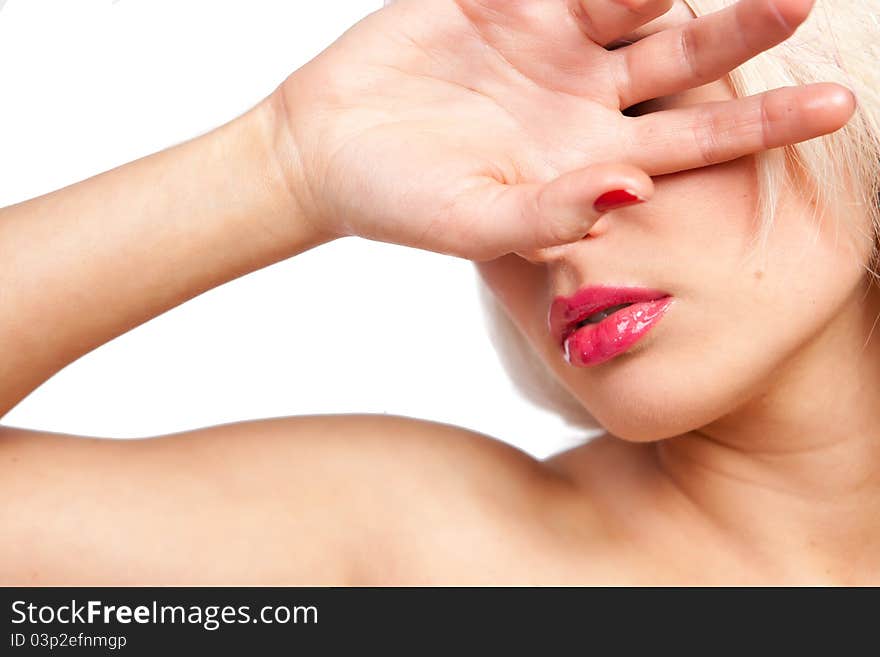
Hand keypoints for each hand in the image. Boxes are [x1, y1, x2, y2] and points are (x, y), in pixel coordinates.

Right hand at [274, 0, 853, 260]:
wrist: (325, 148)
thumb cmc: (398, 201)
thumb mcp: (475, 222)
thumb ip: (551, 215)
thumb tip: (630, 194)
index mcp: (589, 159)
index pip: (697, 142)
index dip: (766, 123)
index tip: (837, 105)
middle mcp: (584, 98)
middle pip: (688, 58)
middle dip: (746, 26)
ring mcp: (550, 43)